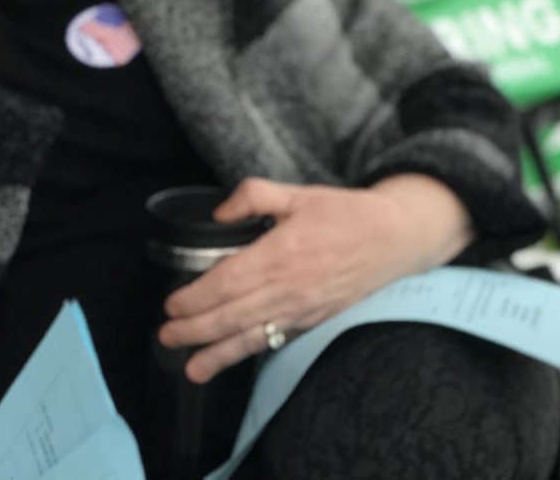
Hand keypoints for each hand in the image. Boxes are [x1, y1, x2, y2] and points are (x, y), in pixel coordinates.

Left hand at [160, 175, 474, 382]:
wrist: (393, 239)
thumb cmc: (346, 214)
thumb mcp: (300, 193)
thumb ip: (255, 196)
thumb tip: (220, 212)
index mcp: (281, 251)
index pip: (226, 281)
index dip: (195, 297)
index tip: (172, 304)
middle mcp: (288, 286)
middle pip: (230, 314)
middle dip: (193, 328)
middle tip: (166, 335)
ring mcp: (300, 308)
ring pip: (250, 335)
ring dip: (215, 353)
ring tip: (189, 366)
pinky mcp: (311, 319)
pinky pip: (273, 340)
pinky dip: (247, 353)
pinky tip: (227, 361)